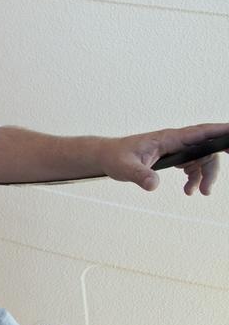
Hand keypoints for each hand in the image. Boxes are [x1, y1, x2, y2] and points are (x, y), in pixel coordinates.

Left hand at [102, 123, 226, 195]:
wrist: (107, 157)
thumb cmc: (115, 157)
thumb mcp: (125, 168)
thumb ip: (139, 175)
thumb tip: (153, 185)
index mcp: (168, 138)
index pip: (201, 132)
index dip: (221, 132)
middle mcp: (175, 141)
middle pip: (206, 149)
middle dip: (214, 166)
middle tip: (211, 184)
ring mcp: (176, 149)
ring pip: (202, 159)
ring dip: (204, 176)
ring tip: (196, 192)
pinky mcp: (173, 157)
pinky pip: (193, 166)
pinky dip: (195, 178)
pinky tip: (189, 189)